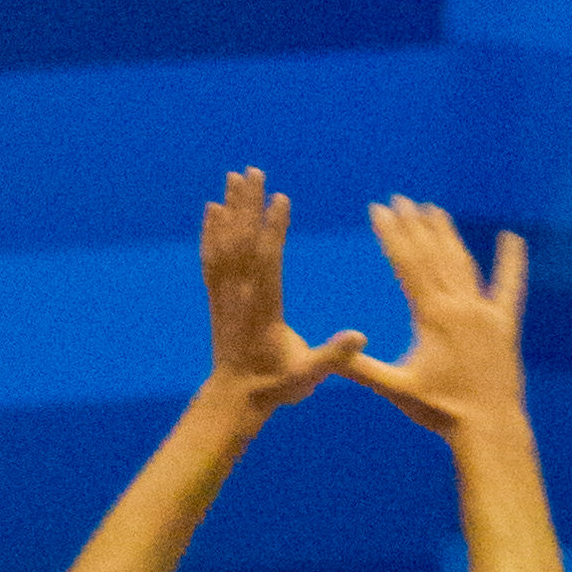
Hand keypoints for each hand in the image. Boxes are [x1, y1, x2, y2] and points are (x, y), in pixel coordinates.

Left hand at [201, 167, 364, 418]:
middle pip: (243, 242)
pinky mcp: (216, 298)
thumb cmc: (276, 387)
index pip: (268, 262)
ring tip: (235, 177)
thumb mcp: (308, 375)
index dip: (274, 229)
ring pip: (225, 244)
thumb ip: (333, 355)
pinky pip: (211, 258)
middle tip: (253, 171)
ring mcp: (225, 296)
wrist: (234, 400)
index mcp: (264, 310)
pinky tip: (212, 209)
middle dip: (248, 205)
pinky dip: (210, 232)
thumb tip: (360, 337)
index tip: (280, 198)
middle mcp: (240, 297)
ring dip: (231, 209)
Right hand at [352, 198, 528, 433]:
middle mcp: (461, 305)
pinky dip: (512, 261)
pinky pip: (509, 286)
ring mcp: (485, 312)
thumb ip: (361, 369)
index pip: (407, 263)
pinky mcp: (505, 324)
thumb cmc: (440, 410)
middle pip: (433, 255)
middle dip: (414, 225)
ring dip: (447, 235)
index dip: (391, 234)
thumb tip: (328, 357)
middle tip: (401, 199)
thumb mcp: (395, 389)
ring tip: (433, 210)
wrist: (487, 426)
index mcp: (433, 316)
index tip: (379, 209)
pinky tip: (513, 238)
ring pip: (463, 263)